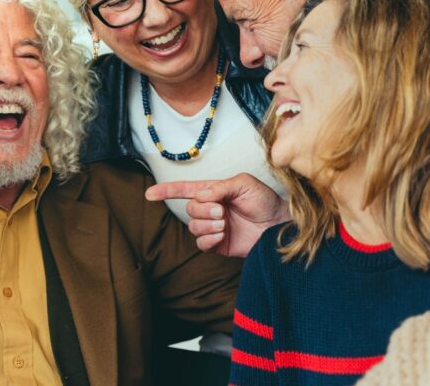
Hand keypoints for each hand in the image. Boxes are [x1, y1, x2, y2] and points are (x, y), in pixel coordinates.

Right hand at [145, 173, 288, 257]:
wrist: (279, 225)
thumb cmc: (265, 201)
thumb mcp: (245, 184)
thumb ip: (221, 187)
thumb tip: (201, 195)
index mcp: (214, 192)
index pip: (185, 190)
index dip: (166, 191)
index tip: (149, 194)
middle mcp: (211, 209)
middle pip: (189, 209)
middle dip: (202, 210)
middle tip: (222, 211)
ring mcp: (214, 228)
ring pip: (193, 227)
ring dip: (207, 225)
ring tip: (225, 224)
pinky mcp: (219, 245)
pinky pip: (201, 244)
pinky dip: (208, 239)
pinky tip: (222, 235)